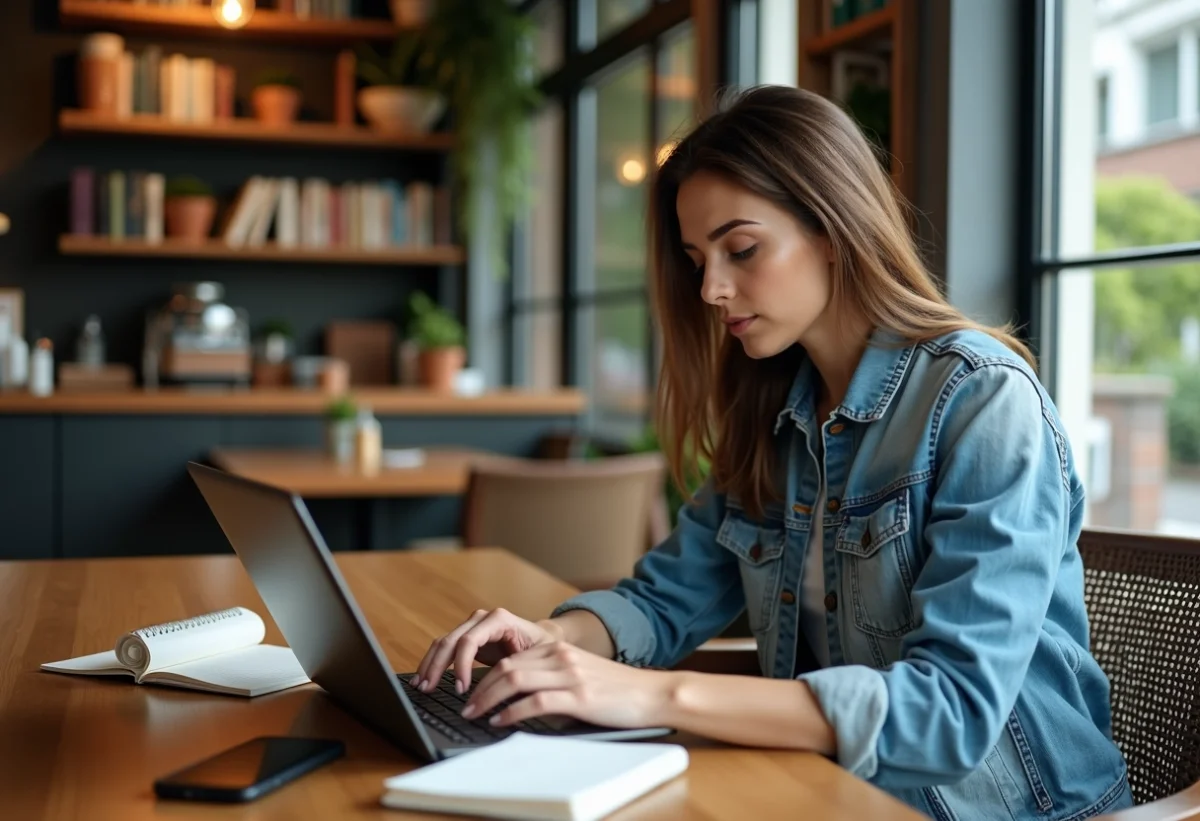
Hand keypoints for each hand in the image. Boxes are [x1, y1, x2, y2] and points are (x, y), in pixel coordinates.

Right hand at [413, 608, 560, 693]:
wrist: (543, 639)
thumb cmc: (542, 649)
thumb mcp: (534, 658)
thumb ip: (516, 668)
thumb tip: (499, 690)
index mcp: (499, 619)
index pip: (469, 640)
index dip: (461, 665)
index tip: (461, 689)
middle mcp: (481, 618)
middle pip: (451, 641)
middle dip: (437, 666)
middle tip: (429, 689)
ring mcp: (471, 626)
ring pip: (443, 643)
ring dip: (429, 665)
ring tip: (420, 686)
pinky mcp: (466, 637)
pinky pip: (444, 649)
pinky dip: (432, 663)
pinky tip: (423, 678)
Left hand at [460, 641, 673, 729]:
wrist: (652, 693)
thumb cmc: (617, 690)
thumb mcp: (580, 674)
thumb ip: (552, 677)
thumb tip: (517, 695)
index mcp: (559, 650)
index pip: (510, 659)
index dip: (484, 676)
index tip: (471, 693)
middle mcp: (561, 657)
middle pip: (506, 668)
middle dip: (480, 688)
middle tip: (465, 706)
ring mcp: (569, 675)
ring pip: (514, 681)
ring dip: (488, 699)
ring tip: (475, 714)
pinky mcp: (579, 696)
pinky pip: (535, 701)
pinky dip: (512, 712)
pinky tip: (501, 721)